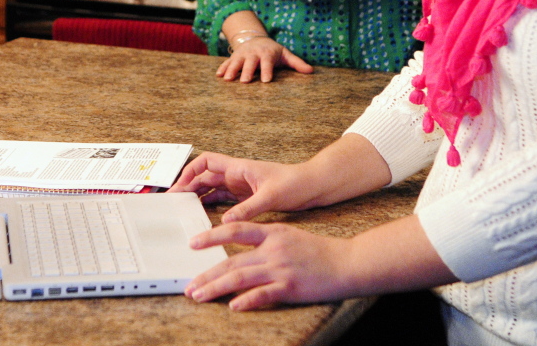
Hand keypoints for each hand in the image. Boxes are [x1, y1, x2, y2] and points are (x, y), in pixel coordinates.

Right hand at [170, 152, 318, 221]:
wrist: (312, 186)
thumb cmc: (295, 183)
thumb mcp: (270, 196)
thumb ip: (247, 209)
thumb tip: (225, 222)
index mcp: (240, 168)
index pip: (207, 162)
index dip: (190, 170)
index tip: (179, 185)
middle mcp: (237, 175)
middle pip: (205, 176)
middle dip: (188, 185)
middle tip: (173, 201)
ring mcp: (241, 185)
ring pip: (212, 188)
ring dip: (197, 195)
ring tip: (182, 208)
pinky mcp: (247, 196)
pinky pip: (223, 199)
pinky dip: (210, 204)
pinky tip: (203, 214)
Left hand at [184, 215, 458, 310]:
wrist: (348, 262)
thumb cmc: (320, 251)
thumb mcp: (291, 236)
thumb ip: (267, 241)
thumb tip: (241, 252)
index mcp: (274, 233)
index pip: (236, 231)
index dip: (212, 236)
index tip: (193, 243)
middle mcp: (274, 249)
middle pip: (232, 260)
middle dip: (207, 273)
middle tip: (188, 284)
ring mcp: (281, 268)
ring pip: (240, 277)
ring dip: (216, 287)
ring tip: (199, 295)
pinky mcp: (290, 287)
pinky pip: (263, 295)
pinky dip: (246, 301)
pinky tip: (232, 307)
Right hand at [216, 36, 312, 82]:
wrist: (257, 39)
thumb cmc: (274, 51)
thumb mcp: (286, 55)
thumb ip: (297, 63)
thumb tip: (311, 71)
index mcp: (267, 53)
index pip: (267, 62)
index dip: (267, 70)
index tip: (266, 81)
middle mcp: (254, 53)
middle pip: (250, 62)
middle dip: (247, 71)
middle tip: (244, 81)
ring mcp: (242, 54)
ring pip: (236, 61)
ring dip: (232, 69)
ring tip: (228, 79)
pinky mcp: (234, 56)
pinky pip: (227, 62)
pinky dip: (222, 68)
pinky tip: (218, 76)